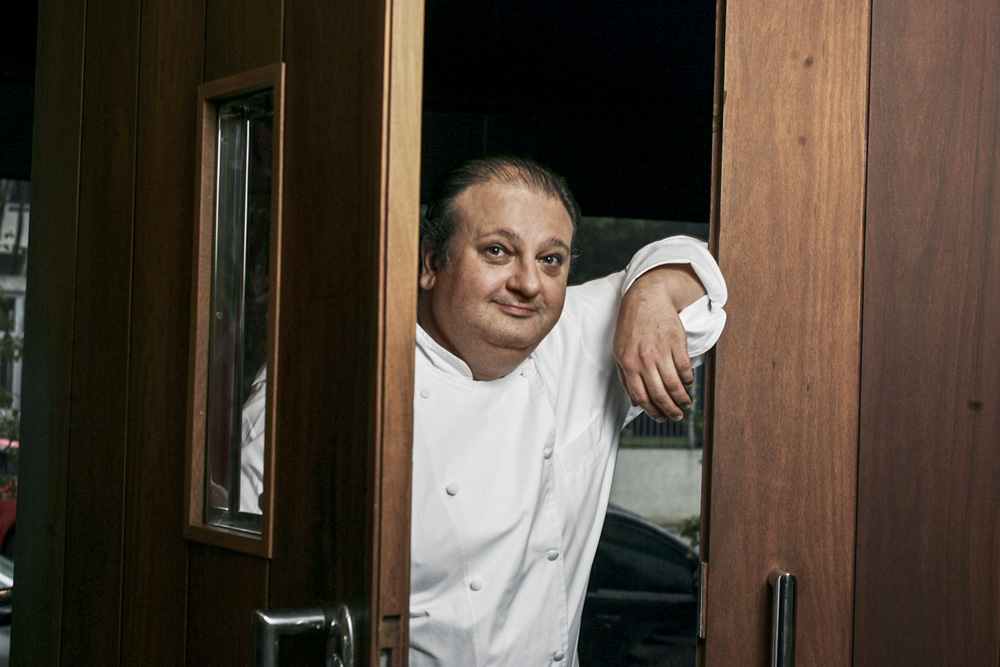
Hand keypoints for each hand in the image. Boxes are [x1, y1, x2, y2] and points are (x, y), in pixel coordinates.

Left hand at [613, 265, 704, 421]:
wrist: (647, 299)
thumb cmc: (631, 327)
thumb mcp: (620, 351)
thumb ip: (625, 377)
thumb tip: (635, 402)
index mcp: (628, 363)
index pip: (641, 396)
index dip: (652, 411)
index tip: (660, 417)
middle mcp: (644, 359)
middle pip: (659, 394)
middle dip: (670, 410)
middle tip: (677, 416)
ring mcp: (661, 351)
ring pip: (674, 384)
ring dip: (682, 399)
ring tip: (685, 404)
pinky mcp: (677, 342)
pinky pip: (685, 368)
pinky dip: (688, 380)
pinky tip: (688, 383)